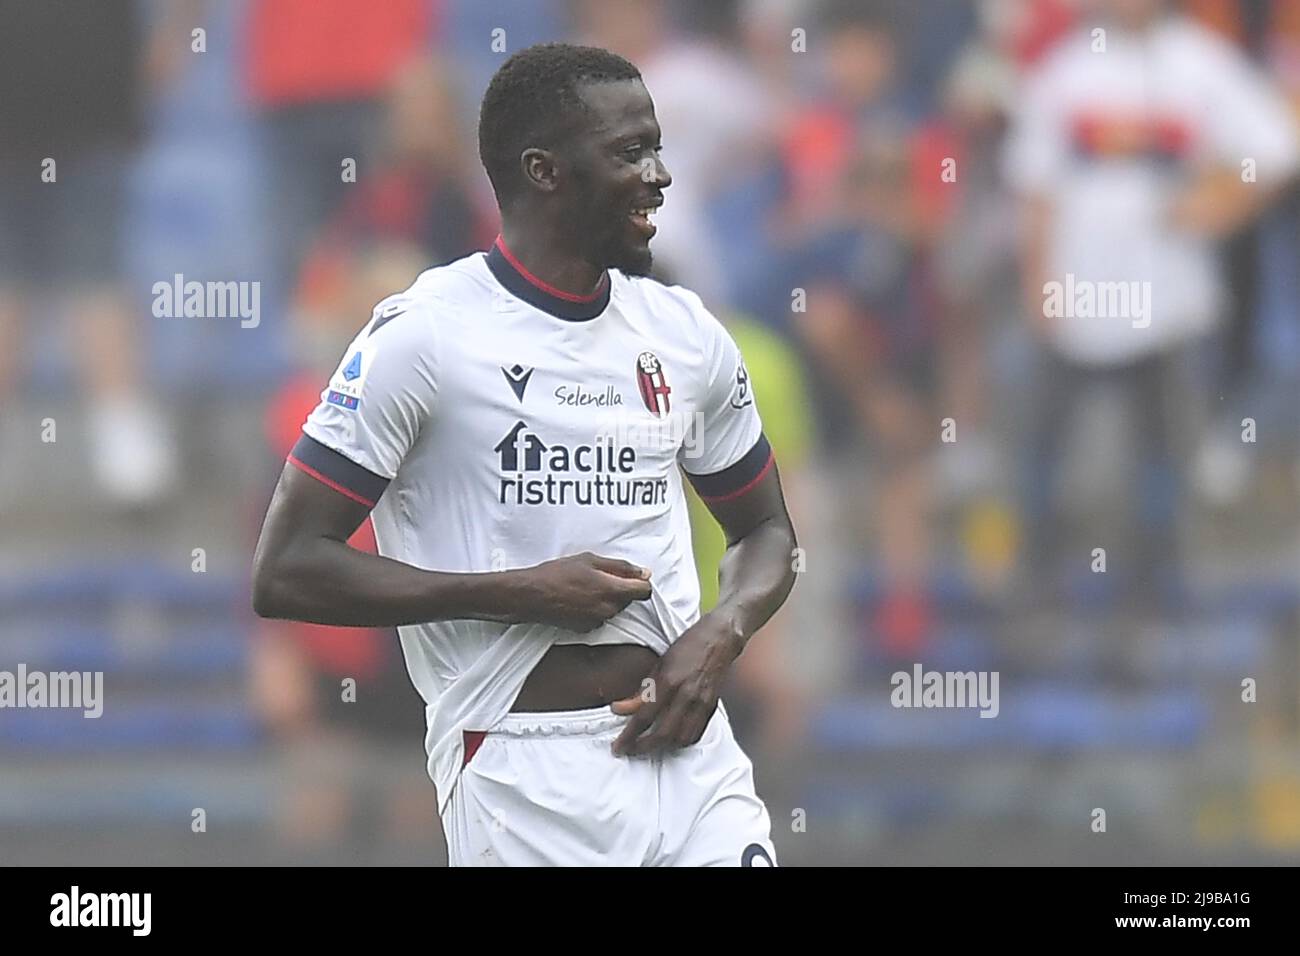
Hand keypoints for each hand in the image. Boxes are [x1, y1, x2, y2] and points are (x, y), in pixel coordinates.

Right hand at [512, 552, 651, 631]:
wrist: (532, 595)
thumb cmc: (558, 574)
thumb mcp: (590, 560)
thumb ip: (620, 567)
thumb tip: (644, 572)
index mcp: (612, 591)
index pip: (644, 591)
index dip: (640, 582)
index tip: (630, 576)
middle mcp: (609, 610)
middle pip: (629, 600)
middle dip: (621, 588)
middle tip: (600, 576)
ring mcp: (598, 622)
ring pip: (614, 608)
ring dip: (607, 598)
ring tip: (586, 587)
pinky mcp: (587, 629)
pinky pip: (601, 616)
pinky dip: (595, 608)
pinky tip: (579, 599)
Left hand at [610, 615, 743, 756]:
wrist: (720, 639)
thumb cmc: (687, 646)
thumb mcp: (658, 664)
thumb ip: (641, 690)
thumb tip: (620, 709)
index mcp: (669, 681)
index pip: (644, 717)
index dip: (629, 736)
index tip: (617, 747)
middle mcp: (686, 695)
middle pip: (662, 734)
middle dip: (642, 748)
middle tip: (628, 751)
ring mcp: (701, 703)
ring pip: (680, 739)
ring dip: (662, 748)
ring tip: (646, 747)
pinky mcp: (712, 707)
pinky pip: (695, 734)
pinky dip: (680, 742)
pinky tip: (670, 741)